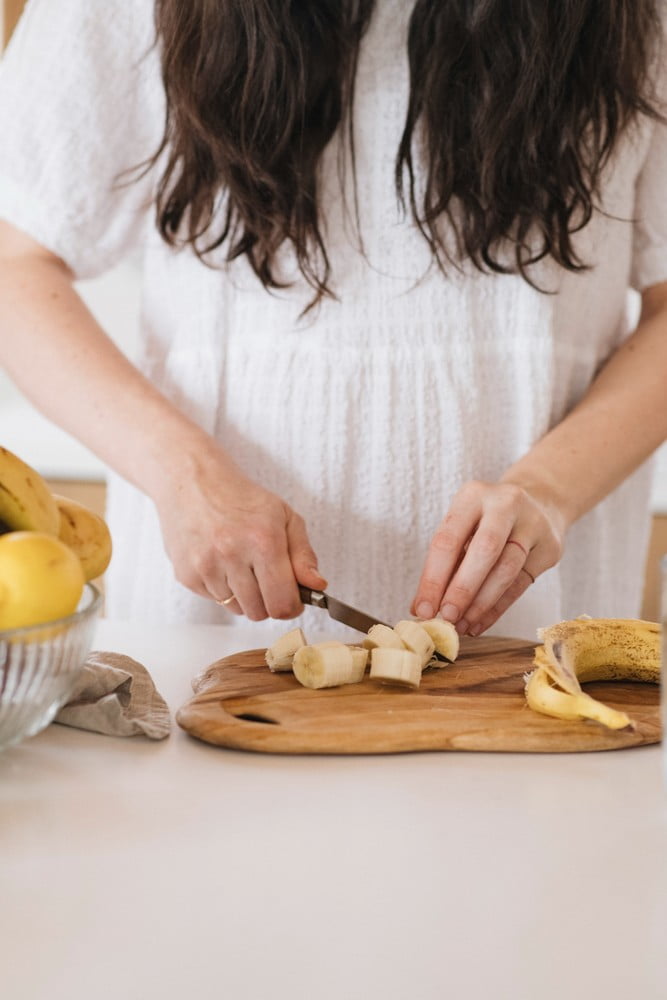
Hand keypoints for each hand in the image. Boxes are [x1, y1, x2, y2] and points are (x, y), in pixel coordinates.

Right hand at [152, 442, 325, 620]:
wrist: (193, 481)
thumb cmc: (241, 497)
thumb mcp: (284, 516)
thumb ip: (303, 554)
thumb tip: (317, 586)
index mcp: (263, 540)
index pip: (283, 603)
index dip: (293, 606)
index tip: (293, 599)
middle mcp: (232, 555)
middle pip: (260, 612)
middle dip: (269, 601)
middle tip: (267, 579)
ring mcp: (206, 566)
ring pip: (237, 609)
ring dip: (245, 596)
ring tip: (242, 566)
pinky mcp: (187, 575)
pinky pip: (214, 601)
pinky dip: (223, 589)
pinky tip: (222, 563)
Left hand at [410, 480, 565, 635]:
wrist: (540, 501)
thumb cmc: (487, 519)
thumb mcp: (464, 526)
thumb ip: (445, 562)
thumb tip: (422, 606)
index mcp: (473, 496)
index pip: (448, 539)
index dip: (434, 578)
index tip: (423, 608)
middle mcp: (505, 504)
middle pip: (483, 551)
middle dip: (462, 590)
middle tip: (447, 617)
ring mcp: (532, 524)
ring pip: (506, 570)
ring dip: (481, 603)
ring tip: (463, 625)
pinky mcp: (549, 547)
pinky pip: (520, 584)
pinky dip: (498, 608)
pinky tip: (480, 622)